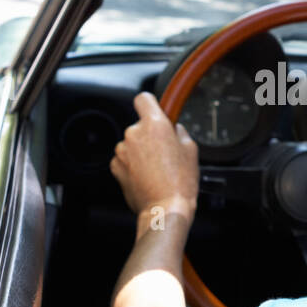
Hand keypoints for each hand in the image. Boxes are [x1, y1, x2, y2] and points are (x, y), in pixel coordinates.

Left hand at [110, 92, 198, 224]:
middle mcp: (134, 133)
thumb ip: (180, 132)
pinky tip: (146, 176)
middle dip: (150, 135)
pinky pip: (124, 158)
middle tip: (164, 152)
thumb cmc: (180, 182)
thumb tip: (175, 129)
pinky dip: (132, 164)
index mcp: (154, 125)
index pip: (143, 98)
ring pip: (132, 143)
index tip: (155, 111)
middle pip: (140, 125)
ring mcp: (122, 150)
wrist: (164, 208)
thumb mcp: (191, 150)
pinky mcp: (115, 166)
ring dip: (140, 151)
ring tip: (156, 168)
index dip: (150, 104)